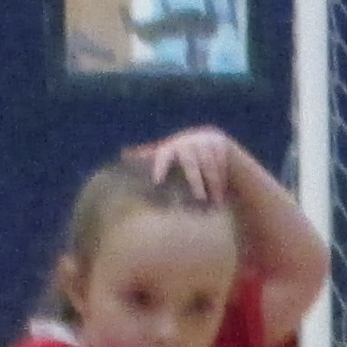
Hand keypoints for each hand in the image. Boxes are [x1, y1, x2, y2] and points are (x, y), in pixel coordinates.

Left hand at [127, 126, 244, 205]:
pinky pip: (222, 166)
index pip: (163, 155)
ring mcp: (206, 141)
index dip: (160, 167)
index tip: (157, 182)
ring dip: (213, 186)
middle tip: (199, 199)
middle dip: (195, 181)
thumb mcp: (169, 156)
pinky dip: (222, 182)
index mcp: (171, 146)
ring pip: (209, 167)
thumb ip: (149, 155)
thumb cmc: (187, 157)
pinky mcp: (222, 144)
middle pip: (190, 163)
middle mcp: (188, 140)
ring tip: (215, 205)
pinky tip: (222, 197)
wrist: (216, 144)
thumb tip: (124, 154)